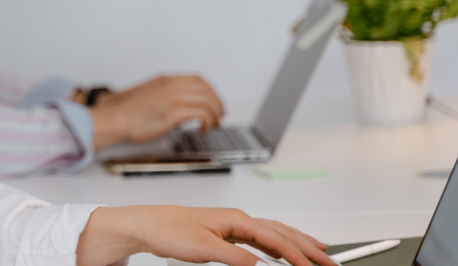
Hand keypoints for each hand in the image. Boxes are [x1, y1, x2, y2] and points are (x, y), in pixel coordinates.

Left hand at [76, 205, 333, 265]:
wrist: (148, 224)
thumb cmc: (169, 230)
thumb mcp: (203, 248)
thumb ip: (234, 256)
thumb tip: (260, 264)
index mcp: (236, 219)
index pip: (275, 237)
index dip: (298, 254)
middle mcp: (238, 219)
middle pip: (282, 232)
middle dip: (309, 247)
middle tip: (332, 261)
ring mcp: (233, 225)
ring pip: (275, 234)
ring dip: (298, 244)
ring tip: (319, 254)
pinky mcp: (227, 233)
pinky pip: (262, 239)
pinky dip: (279, 246)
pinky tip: (285, 253)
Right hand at [90, 75, 223, 148]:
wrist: (116, 118)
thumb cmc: (127, 112)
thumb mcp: (149, 95)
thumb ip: (165, 96)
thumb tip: (177, 108)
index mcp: (166, 80)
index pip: (198, 80)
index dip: (210, 92)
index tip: (213, 102)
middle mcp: (172, 85)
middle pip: (207, 90)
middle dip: (217, 103)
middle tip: (219, 115)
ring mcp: (174, 97)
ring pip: (208, 101)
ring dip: (215, 114)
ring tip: (213, 124)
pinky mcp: (175, 111)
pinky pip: (203, 114)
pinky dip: (208, 122)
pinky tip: (203, 130)